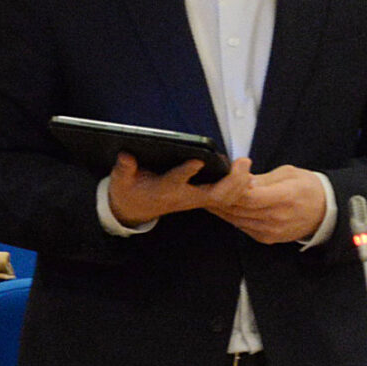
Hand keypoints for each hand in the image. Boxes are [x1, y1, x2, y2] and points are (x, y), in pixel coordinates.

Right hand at [108, 151, 246, 227]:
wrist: (134, 210)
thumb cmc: (129, 192)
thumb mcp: (120, 181)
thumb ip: (124, 169)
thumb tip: (125, 155)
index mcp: (163, 190)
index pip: (175, 181)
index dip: (186, 172)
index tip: (198, 160)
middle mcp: (184, 197)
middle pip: (214, 195)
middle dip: (231, 181)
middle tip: (243, 162)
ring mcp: (194, 200)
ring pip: (223, 198)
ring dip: (238, 184)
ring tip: (245, 164)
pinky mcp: (200, 198)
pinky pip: (225, 197)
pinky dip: (238, 187)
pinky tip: (246, 174)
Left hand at [204, 161, 329, 243]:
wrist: (326, 213)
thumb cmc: (309, 189)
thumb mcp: (289, 174)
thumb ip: (260, 178)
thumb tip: (236, 178)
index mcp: (285, 198)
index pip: (247, 196)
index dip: (231, 183)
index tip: (227, 171)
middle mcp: (276, 218)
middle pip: (235, 207)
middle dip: (218, 192)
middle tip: (207, 180)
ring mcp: (269, 231)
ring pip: (232, 218)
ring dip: (219, 204)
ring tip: (211, 190)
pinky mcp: (265, 238)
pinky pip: (239, 225)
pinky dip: (230, 214)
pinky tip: (226, 203)